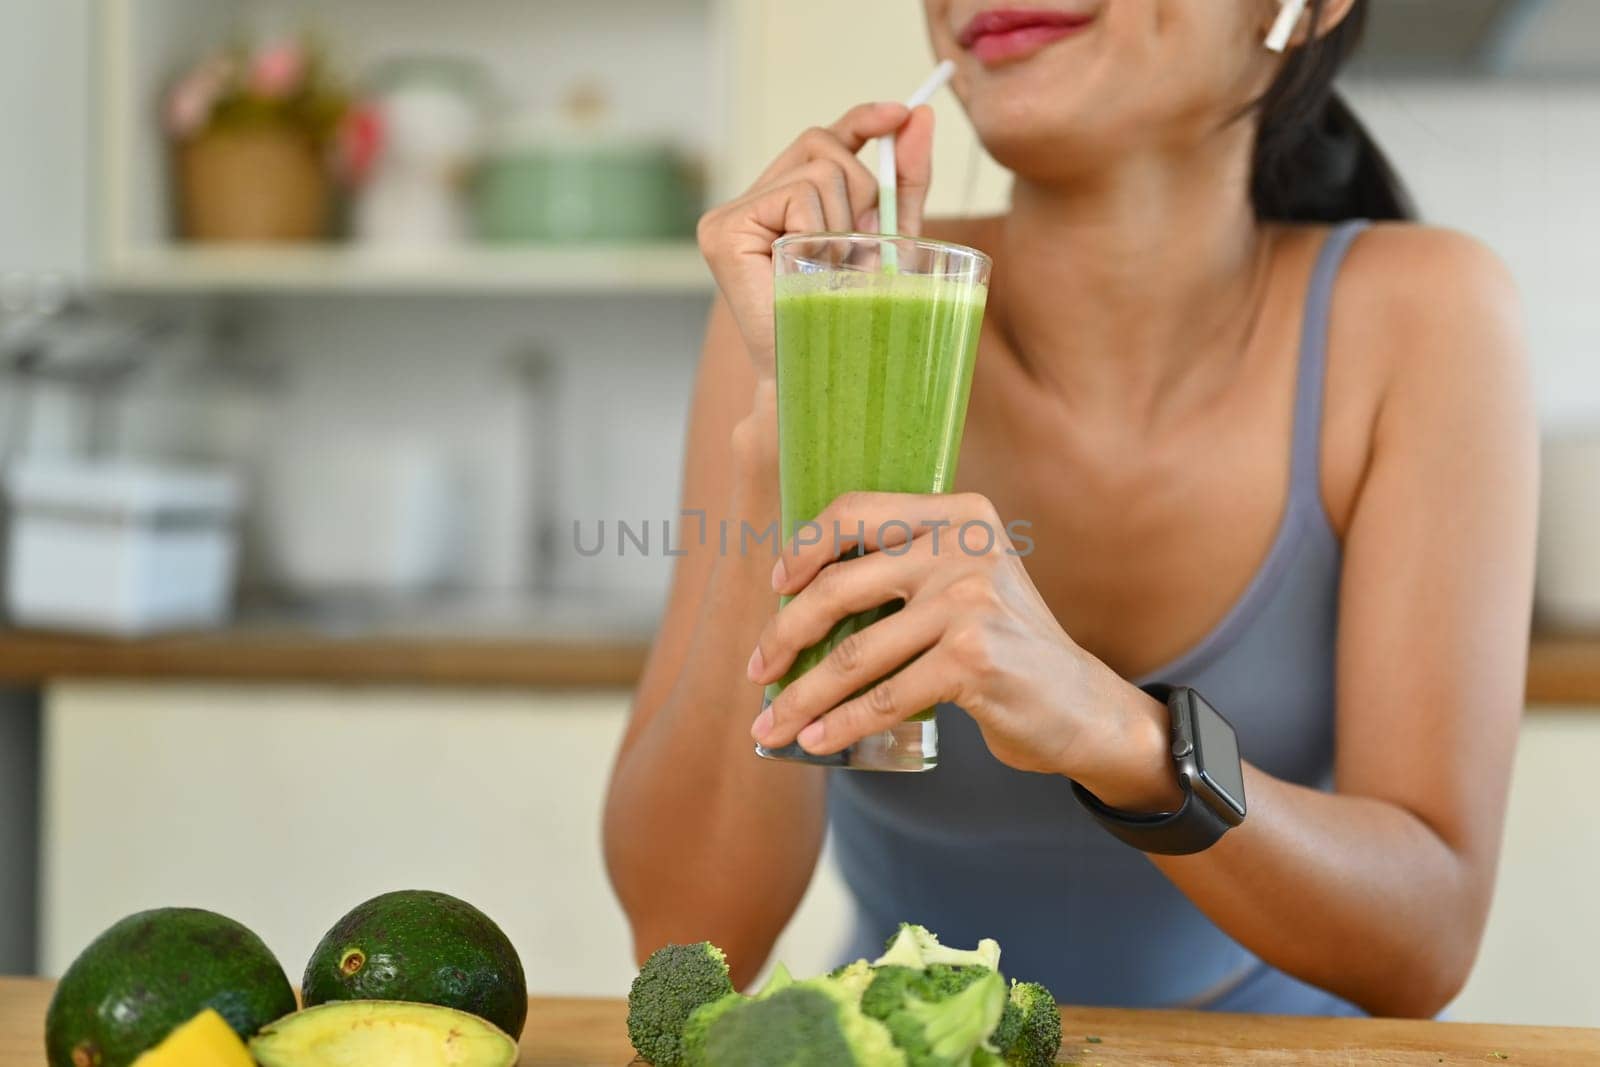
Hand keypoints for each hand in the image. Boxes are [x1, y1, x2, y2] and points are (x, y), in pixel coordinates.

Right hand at [696, 103, 934, 377]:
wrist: (826, 381)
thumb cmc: (856, 322)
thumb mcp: (889, 243)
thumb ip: (902, 184)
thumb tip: (920, 117)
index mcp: (785, 205)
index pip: (823, 140)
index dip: (861, 120)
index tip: (901, 113)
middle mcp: (750, 203)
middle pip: (823, 146)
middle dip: (862, 190)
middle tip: (861, 250)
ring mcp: (729, 216)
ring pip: (817, 171)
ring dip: (844, 223)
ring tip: (833, 274)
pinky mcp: (722, 231)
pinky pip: (796, 197)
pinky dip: (819, 232)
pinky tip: (808, 271)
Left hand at [745, 492, 1181, 808]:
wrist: (1081, 706)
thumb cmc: (1005, 646)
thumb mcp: (966, 582)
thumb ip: (907, 568)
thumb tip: (798, 590)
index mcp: (958, 514)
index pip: (855, 512)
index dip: (803, 549)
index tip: (775, 588)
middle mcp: (965, 547)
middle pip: (840, 587)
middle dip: (784, 636)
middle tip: (757, 672)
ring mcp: (970, 603)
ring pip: (855, 655)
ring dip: (802, 697)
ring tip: (770, 726)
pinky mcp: (973, 661)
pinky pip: (884, 697)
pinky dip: (842, 726)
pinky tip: (816, 742)